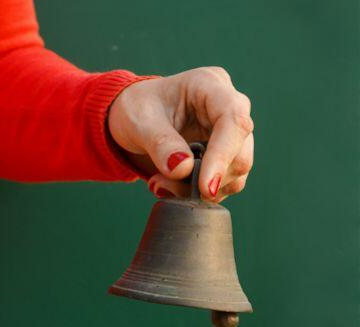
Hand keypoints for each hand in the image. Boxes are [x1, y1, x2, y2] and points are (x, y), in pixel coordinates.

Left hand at [108, 67, 253, 201]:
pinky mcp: (227, 153)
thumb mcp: (140, 122)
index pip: (233, 120)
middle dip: (206, 178)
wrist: (135, 117)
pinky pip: (226, 182)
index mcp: (209, 85)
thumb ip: (161, 143)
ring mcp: (231, 131)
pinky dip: (199, 192)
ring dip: (201, 189)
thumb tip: (183, 169)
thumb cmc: (137, 109)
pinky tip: (170, 185)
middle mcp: (229, 106)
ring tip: (161, 183)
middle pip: (240, 151)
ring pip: (236, 171)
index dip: (222, 156)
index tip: (204, 187)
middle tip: (163, 184)